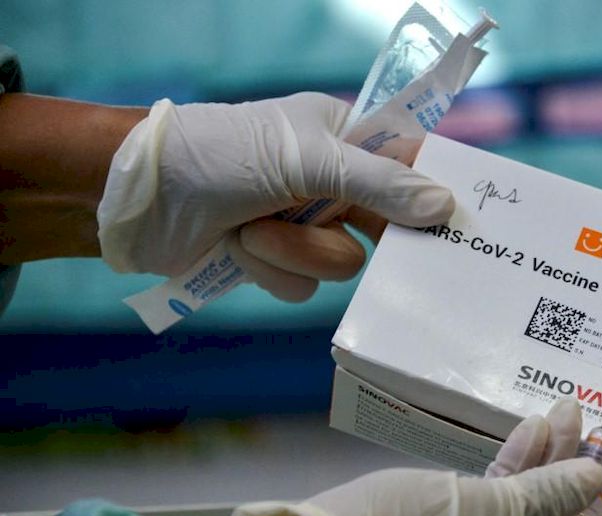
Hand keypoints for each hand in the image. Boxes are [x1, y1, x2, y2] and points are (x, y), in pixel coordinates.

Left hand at [96, 92, 453, 301]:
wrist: (138, 199)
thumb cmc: (221, 155)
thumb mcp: (307, 160)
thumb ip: (380, 184)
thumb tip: (443, 206)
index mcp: (343, 139)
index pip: (409, 162)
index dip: (433, 191)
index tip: (459, 221)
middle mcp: (331, 182)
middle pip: (383, 228)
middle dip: (342, 233)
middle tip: (351, 242)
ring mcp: (303, 224)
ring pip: (341, 265)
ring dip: (293, 252)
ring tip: (253, 229)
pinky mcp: (276, 260)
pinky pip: (303, 285)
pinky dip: (269, 270)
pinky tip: (237, 248)